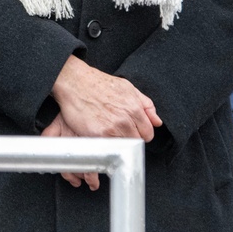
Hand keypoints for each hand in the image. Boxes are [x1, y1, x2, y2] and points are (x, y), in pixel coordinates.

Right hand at [46, 57, 161, 187]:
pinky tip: (101, 138)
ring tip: (109, 135)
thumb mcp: (128, 88)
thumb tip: (157, 121)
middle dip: (129, 139)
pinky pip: (109, 149)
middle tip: (118, 132)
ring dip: (118, 144)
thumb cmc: (99, 83)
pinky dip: (107, 147)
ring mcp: (112, 129)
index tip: (132, 131)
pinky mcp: (98, 135)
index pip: (148, 133)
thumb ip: (146, 105)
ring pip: (123, 147)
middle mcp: (125, 120)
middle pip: (136, 142)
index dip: (141, 133)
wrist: (75, 82)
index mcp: (134, 108)